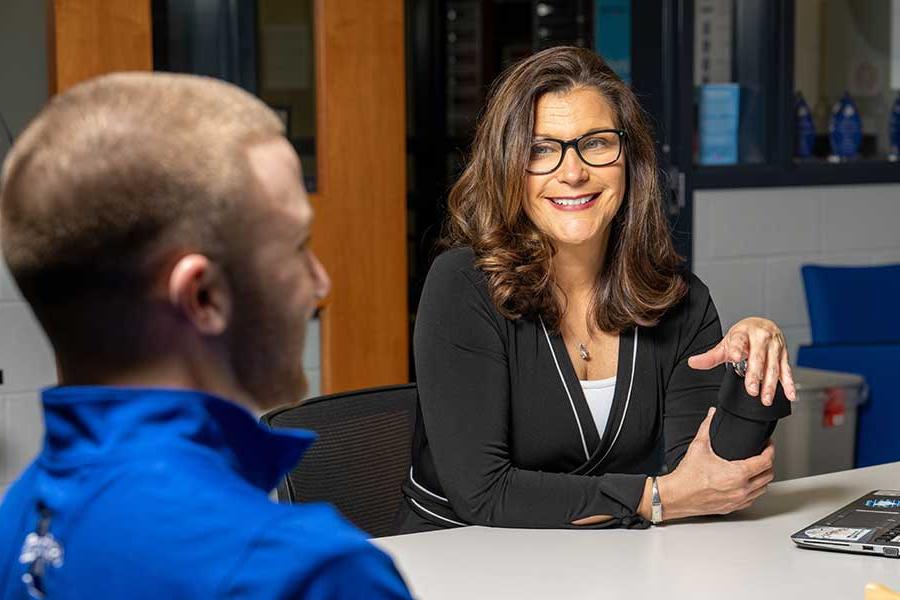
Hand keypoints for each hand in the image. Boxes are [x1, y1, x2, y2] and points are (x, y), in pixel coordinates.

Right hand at [658, 408, 774, 520]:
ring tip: (757, 468)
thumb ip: (707, 427)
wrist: (676, 496)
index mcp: (737, 474)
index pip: (765, 461)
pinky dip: (754, 490)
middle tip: (763, 454)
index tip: (768, 444)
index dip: (770, 450)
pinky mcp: (732, 507)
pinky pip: (752, 499)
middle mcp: (741, 489)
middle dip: (769, 463)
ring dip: (763, 477)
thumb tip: (712, 414)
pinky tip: (747, 483)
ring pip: (763, 489)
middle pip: (768, 475)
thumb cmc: (687, 476)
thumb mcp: (698, 447)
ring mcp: (738, 500)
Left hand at [688, 316, 796, 404]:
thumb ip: (710, 356)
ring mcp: (774, 346)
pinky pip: (787, 370)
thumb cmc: (743, 336)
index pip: (738, 342)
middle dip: (755, 375)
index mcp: (743, 333)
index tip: (735, 357)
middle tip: (752, 391)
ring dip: (771, 384)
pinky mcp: (784, 355)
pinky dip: (788, 383)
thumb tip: (692, 363)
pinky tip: (789, 395)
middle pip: (757, 358)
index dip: (736, 349)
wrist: (762, 325)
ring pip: (773, 366)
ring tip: (765, 398)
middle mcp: (761, 338)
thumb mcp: (726, 343)